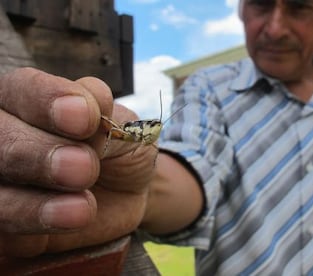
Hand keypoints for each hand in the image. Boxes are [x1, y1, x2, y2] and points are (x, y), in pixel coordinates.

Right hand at [0, 68, 156, 256]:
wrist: (126, 191)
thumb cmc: (118, 149)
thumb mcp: (124, 128)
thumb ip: (106, 117)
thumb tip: (92, 101)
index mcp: (29, 100)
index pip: (24, 89)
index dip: (48, 101)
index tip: (85, 119)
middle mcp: (6, 135)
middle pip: (0, 139)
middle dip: (39, 154)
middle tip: (84, 168)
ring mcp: (2, 182)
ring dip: (35, 204)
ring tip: (84, 208)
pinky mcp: (6, 226)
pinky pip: (2, 233)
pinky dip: (32, 232)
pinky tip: (67, 223)